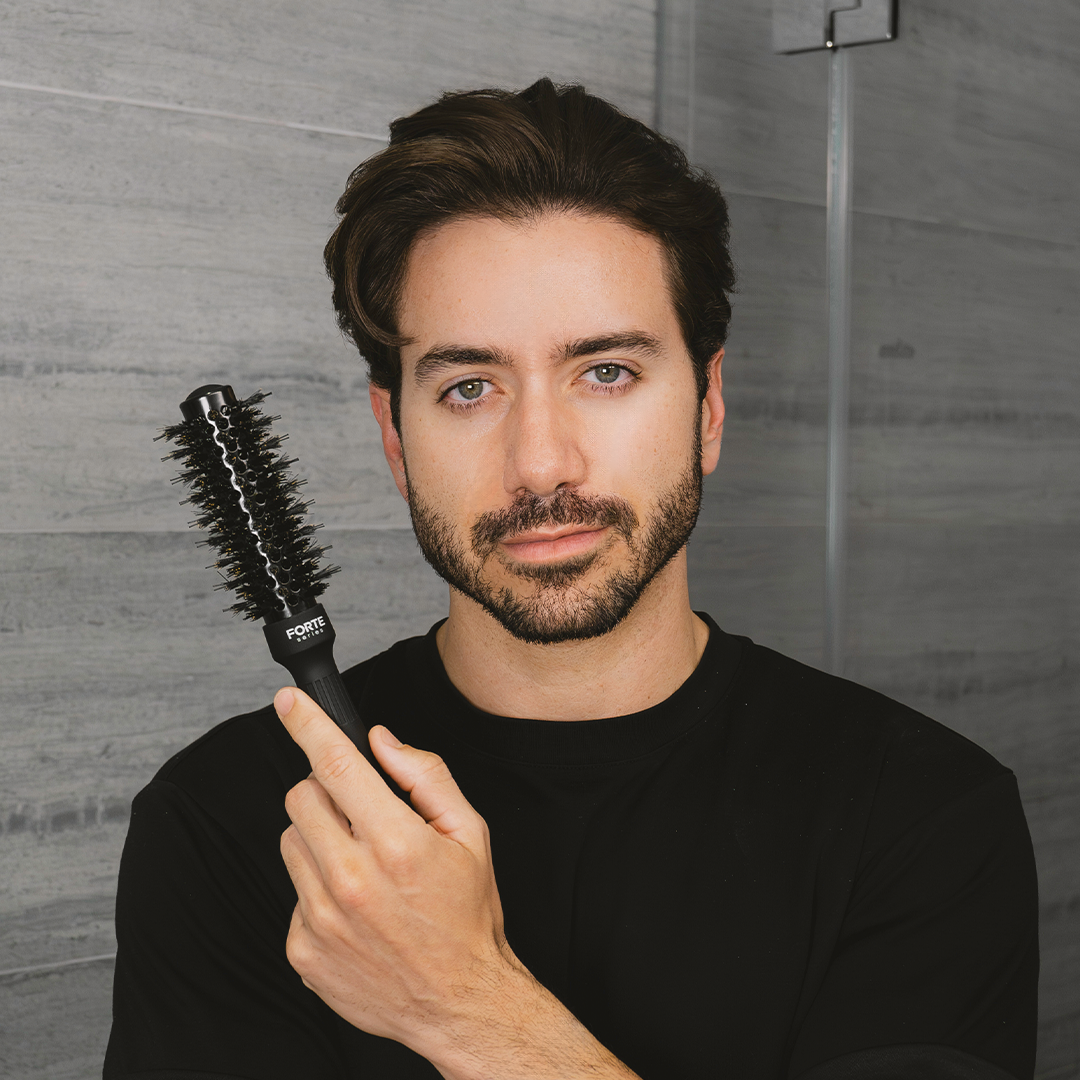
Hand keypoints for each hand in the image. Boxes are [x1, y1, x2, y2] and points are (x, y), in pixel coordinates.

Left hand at [276, 688, 640, 1078]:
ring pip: (292, 841)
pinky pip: (292, 892)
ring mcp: (321, 919)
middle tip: (361, 812)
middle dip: (327, 790)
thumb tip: (382, 741)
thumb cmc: (467, 916)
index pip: (337, 765)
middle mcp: (351, 881)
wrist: (459, 1002)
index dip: (308, 724)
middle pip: (302, 797)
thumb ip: (425, 776)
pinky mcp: (302, 949)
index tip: (289, 701)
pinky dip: (317, 888)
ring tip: (362, 865)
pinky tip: (355, 907)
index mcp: (396, 844)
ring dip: (320, 839)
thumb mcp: (469, 834)